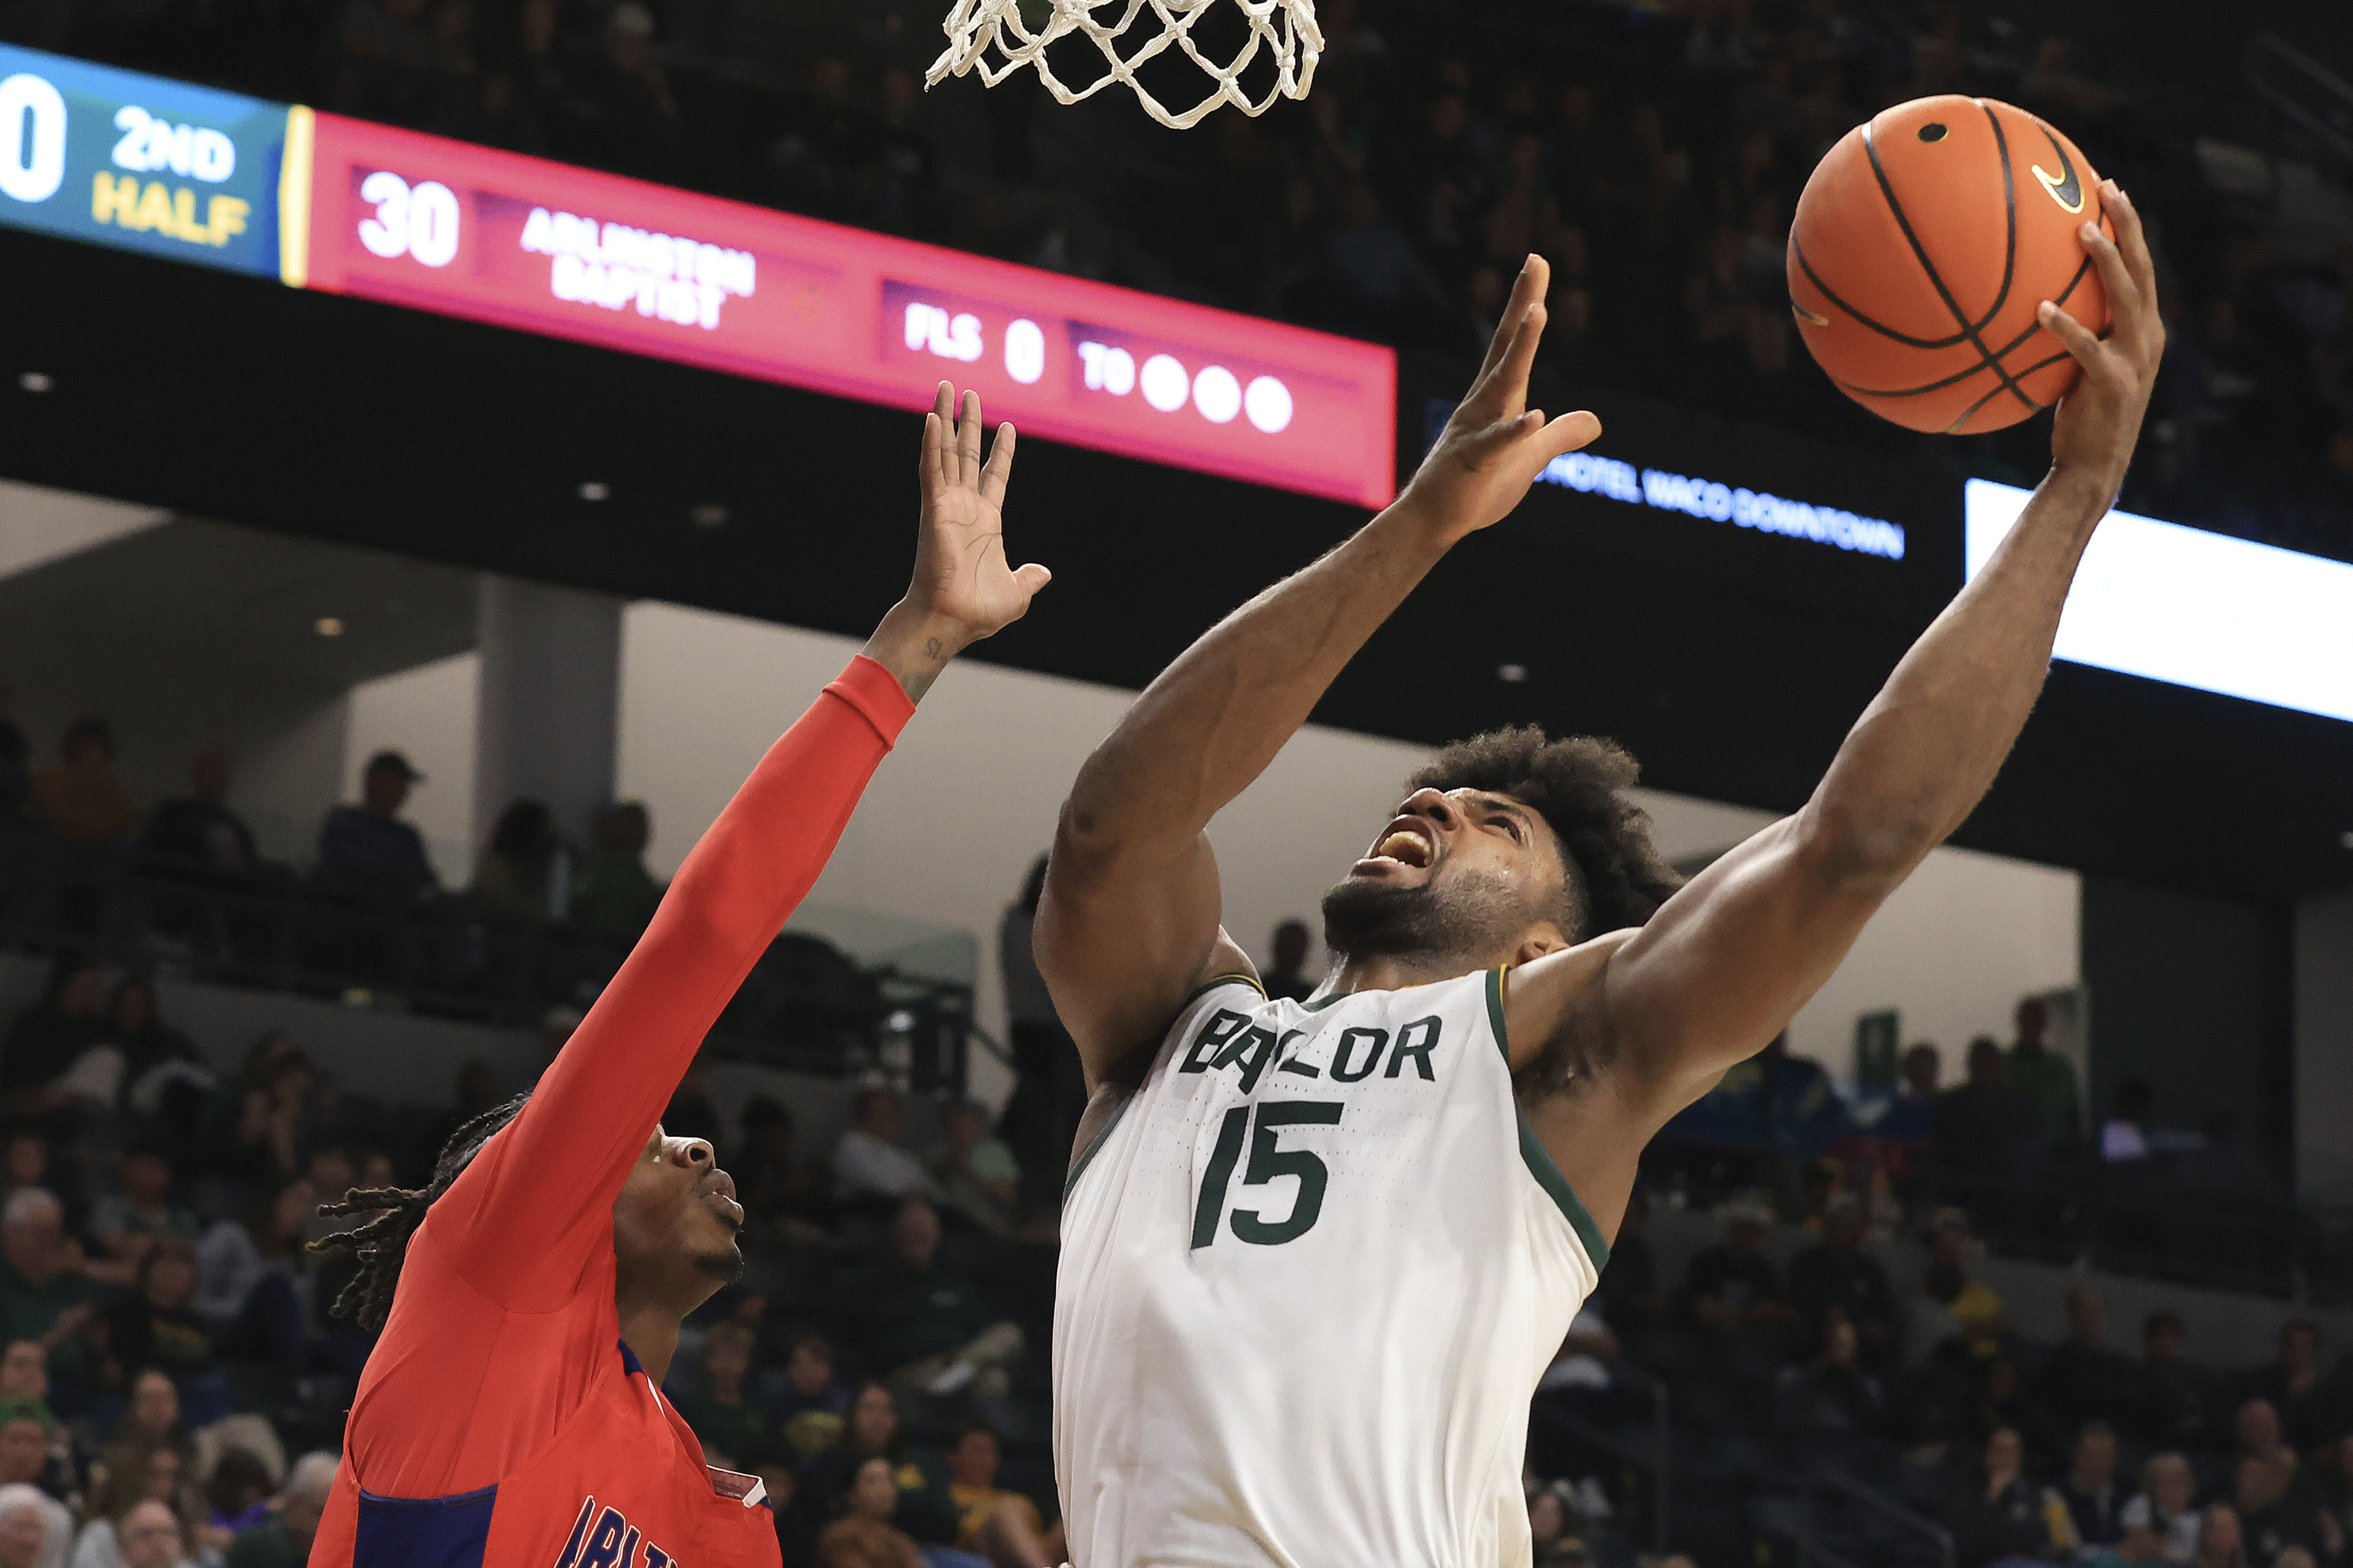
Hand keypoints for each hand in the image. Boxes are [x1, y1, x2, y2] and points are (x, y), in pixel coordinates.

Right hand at [866, 384, 1051, 699]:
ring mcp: (947, 505)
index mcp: (986, 522)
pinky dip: (931, 444)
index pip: (994, 476)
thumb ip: (1029, 578)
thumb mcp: (1017, 592)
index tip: (1008, 427)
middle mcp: (965, 508)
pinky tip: (933, 418)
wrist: (953, 619)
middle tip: (967, 392)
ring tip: (947, 387)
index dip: (1002, 452)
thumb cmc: (978, 611)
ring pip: (947, 451)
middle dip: (968, 423)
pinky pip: (931, 469)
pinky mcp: (933, 508)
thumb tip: (1043, 573)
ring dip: (946, 418)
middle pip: (967, 454)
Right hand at [1396, 256, 1601, 543]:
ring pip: (1500, 383)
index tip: (1536, 263)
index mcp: (1497, 398)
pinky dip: (1514, 430)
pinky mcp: (1473, 462)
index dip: (1526, 304)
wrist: (1436, 521)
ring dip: (1519, 349)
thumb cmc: (1478, 486)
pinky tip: (1533, 416)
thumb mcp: (1530, 457)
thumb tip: (1596, 421)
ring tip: (1536, 314)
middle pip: (1505, 347)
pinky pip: (1495, 444)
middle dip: (1521, 305)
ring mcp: (1476, 429)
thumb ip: (1560, 436)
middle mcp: (1483, 403)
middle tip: (1533, 263)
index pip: (1512, 344)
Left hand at [2040, 180, 2163, 492]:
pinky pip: (2086, 348)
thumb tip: (2024, 303)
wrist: (2092, 469)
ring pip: (2125, 297)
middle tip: (2105, 188)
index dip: (2129, 226)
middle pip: (2142, 268)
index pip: (2140, 267)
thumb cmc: (2078, 418)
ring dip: (2106, 261)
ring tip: (2081, 230)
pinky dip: (2066, 327)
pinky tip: (2040, 309)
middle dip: (2127, 224)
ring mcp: (2135, 359)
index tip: (2109, 188)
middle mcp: (2148, 337)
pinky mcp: (2114, 384)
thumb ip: (2068, 335)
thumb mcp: (2078, 368)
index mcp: (2143, 329)